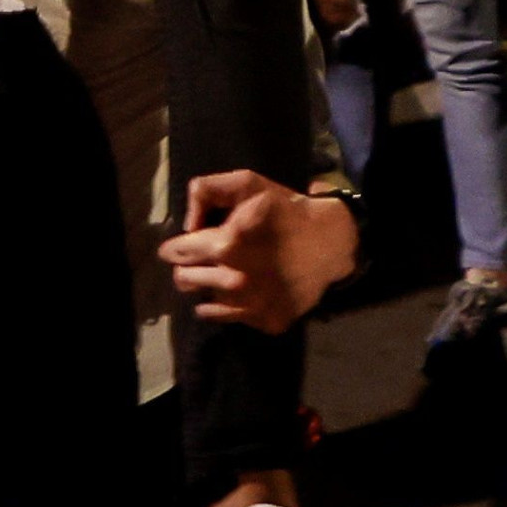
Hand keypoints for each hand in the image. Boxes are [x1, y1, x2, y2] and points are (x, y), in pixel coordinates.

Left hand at [160, 173, 359, 334]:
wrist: (331, 242)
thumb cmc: (285, 210)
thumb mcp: (246, 183)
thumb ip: (206, 190)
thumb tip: (187, 224)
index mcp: (225, 246)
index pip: (177, 254)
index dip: (175, 248)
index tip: (180, 246)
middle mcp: (235, 283)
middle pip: (184, 281)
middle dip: (187, 268)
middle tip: (203, 259)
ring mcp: (253, 307)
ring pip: (205, 305)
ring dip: (208, 289)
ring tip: (223, 273)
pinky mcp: (268, 323)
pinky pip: (233, 318)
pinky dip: (233, 306)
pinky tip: (245, 289)